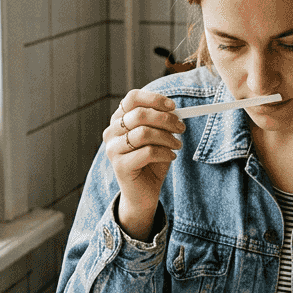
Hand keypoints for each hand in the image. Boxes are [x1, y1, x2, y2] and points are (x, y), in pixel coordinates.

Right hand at [104, 90, 184, 239]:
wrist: (143, 194)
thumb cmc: (151, 162)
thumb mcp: (158, 138)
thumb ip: (162, 123)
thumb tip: (175, 111)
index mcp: (119, 120)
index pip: (132, 98)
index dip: (154, 99)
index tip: (173, 106)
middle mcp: (112, 132)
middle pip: (140, 114)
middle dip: (166, 119)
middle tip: (181, 127)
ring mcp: (113, 149)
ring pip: (144, 133)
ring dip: (167, 137)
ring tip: (177, 145)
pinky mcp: (120, 166)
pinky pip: (147, 152)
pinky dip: (164, 153)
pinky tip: (171, 157)